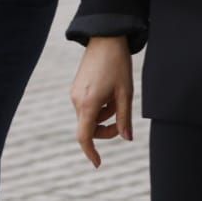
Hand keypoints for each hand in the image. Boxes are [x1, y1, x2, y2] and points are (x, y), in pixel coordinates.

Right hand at [71, 35, 133, 166]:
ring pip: (89, 116)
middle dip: (106, 129)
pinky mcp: (76, 87)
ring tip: (118, 97)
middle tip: (122, 121)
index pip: (84, 136)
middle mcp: (76, 100)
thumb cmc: (117, 65)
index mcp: (88, 103)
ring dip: (104, 115)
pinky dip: (99, 106)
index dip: (90, 152)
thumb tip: (126, 138)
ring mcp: (75, 93)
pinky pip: (87, 105)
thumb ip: (124, 118)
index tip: (98, 163)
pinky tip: (110, 92)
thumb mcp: (125, 93)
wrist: (105, 38)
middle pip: (89, 127)